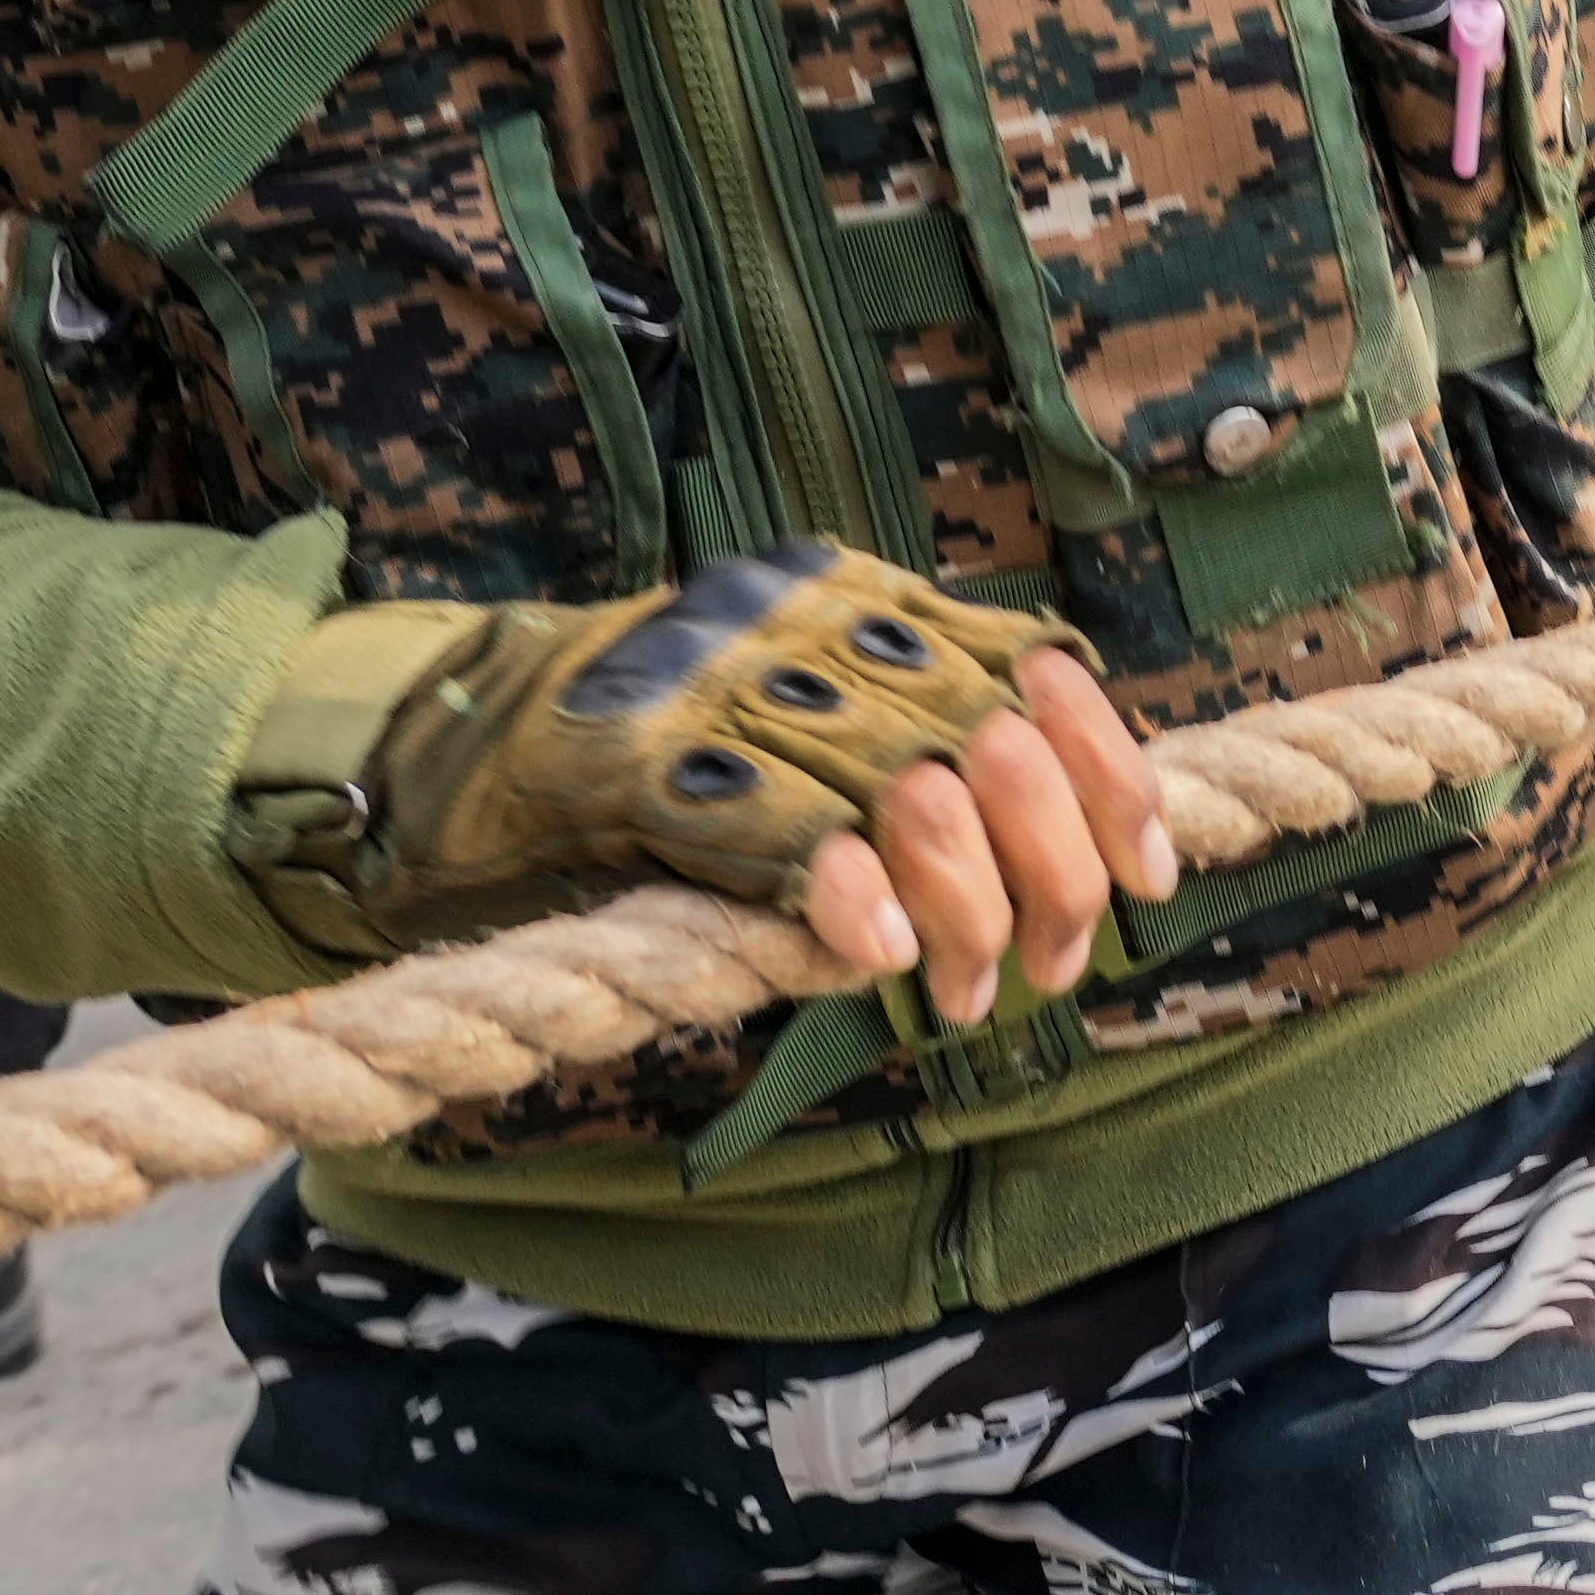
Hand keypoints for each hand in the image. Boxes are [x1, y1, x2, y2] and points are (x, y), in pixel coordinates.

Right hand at [352, 543, 1174, 1026]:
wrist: (444, 744)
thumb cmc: (642, 759)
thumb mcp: (799, 720)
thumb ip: (909, 753)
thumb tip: (1062, 863)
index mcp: (859, 597)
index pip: (1035, 666)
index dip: (1111, 775)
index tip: (1150, 875)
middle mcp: (808, 620)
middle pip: (995, 741)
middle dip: (1054, 871)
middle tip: (1052, 971)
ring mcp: (724, 681)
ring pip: (913, 791)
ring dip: (968, 913)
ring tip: (969, 996)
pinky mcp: (641, 757)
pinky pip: (781, 825)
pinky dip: (847, 893)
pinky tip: (877, 956)